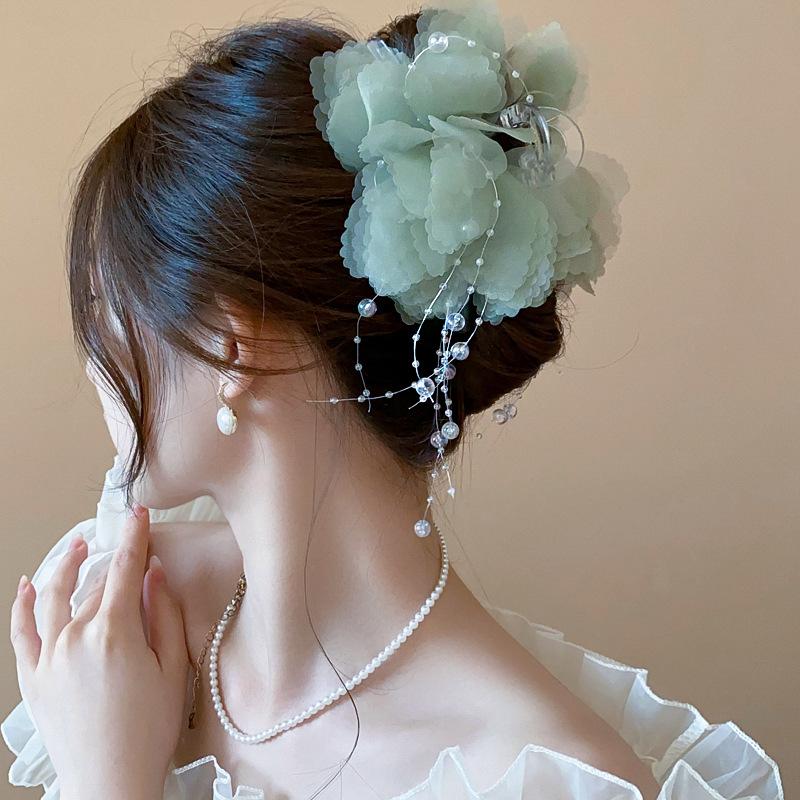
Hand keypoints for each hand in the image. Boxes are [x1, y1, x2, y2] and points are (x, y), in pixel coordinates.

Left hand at [9, 504, 189, 798]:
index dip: (134, 536)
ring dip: (65, 566)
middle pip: (93, 583)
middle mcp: (74, 637)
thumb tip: (155, 575)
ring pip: (53, 597)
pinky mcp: (33, 677)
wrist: (110, 780)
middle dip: (109, 557)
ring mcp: (48, 656)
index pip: (124, 568)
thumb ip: (164, 615)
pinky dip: (22, 605)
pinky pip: (21, 631)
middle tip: (119, 538)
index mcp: (114, 632)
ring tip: (77, 548)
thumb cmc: (148, 730)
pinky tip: (28, 586)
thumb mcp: (172, 668)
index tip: (137, 514)